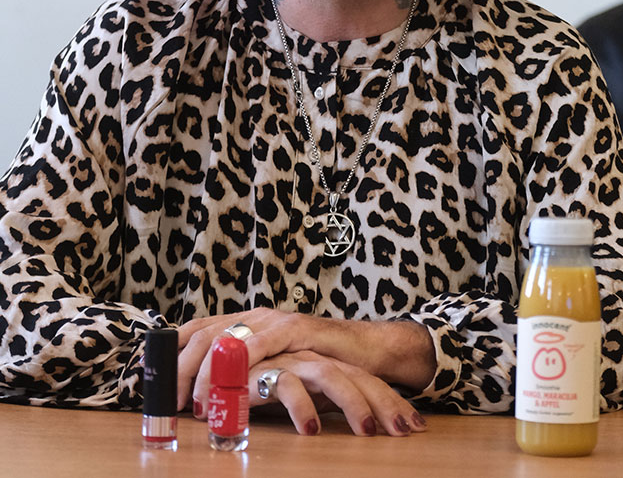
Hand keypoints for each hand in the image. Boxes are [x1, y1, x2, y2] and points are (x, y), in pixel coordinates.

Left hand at [177, 310, 434, 435]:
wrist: (367, 351)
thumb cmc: (319, 365)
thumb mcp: (273, 372)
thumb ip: (243, 379)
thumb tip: (203, 404)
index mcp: (245, 324)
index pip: (197, 330)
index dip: (173, 355)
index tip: (157, 386)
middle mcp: (255, 317)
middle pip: (205, 334)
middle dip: (182, 368)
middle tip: (172, 403)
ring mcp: (275, 321)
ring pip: (226, 338)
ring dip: (205, 372)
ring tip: (196, 403)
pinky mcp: (296, 329)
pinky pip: (259, 344)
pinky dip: (239, 364)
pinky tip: (228, 384)